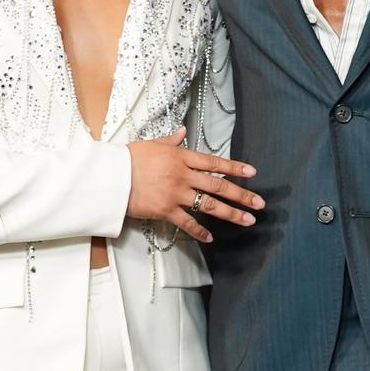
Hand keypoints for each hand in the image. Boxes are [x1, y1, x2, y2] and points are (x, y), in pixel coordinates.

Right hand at [127, 129, 262, 244]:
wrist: (110, 176)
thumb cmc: (128, 158)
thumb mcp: (152, 144)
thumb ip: (171, 141)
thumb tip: (182, 132)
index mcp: (181, 157)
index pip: (214, 163)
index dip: (235, 168)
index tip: (252, 173)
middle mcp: (183, 175)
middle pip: (218, 186)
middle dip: (242, 195)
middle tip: (259, 203)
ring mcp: (176, 194)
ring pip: (209, 205)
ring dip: (231, 214)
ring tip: (247, 220)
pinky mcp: (165, 210)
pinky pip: (187, 223)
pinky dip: (199, 232)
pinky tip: (210, 238)